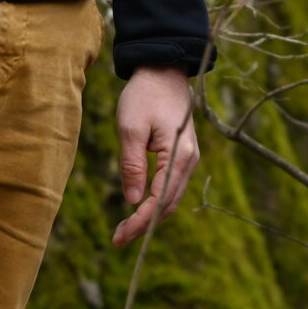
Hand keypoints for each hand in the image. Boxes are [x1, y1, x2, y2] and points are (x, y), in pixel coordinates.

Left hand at [113, 66, 199, 245]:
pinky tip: (139, 206)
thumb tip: (132, 201)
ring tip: (125, 228)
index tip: (119, 237)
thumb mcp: (130, 129)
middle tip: (118, 239)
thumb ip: (132, 166)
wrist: (163, 69)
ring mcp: (189, 157)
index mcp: (179, 155)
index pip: (159, 200)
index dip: (140, 222)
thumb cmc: (144, 96)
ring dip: (150, 215)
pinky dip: (156, 201)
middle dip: (144, 225)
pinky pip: (172, 186)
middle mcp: (189, 160)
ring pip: (172, 198)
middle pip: (169, 204)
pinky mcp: (183, 154)